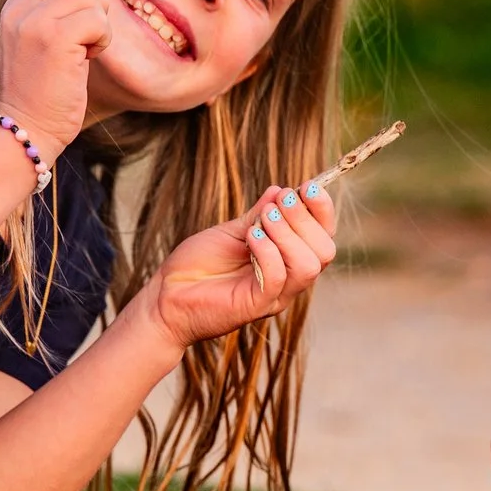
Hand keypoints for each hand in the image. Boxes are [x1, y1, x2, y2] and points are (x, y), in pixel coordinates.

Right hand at [0, 0, 111, 153]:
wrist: (27, 128)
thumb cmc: (44, 89)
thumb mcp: (43, 37)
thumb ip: (62, 2)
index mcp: (14, 6)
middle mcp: (19, 9)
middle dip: (94, 3)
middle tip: (86, 36)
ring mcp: (34, 22)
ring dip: (99, 23)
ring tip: (85, 49)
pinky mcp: (54, 39)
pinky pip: (97, 20)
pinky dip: (102, 39)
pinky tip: (88, 58)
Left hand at [142, 182, 337, 347]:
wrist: (165, 295)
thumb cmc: (198, 265)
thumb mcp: (233, 231)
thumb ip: (259, 214)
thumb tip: (281, 190)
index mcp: (288, 260)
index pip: (323, 236)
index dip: (322, 209)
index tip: (307, 185)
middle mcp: (288, 280)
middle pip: (324, 251)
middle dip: (304, 219)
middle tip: (279, 203)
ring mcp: (275, 295)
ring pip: (308, 266)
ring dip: (288, 234)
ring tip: (261, 220)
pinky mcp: (255, 305)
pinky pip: (278, 278)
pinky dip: (267, 251)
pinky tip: (249, 237)